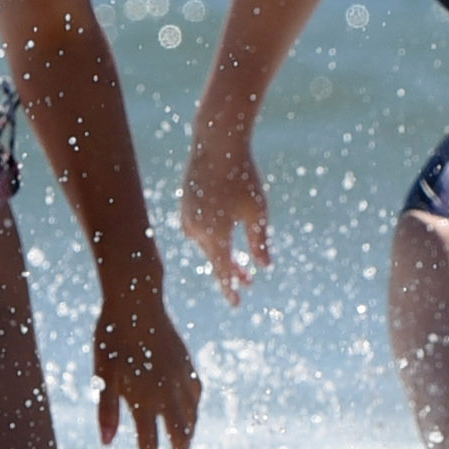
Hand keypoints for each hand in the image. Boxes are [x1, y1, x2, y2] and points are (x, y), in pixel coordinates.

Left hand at [93, 271, 201, 448]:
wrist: (137, 300)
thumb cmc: (111, 337)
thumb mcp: (102, 374)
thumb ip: (106, 409)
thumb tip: (106, 443)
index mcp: (144, 397)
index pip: (148, 445)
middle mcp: (168, 393)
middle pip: (180, 438)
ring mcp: (182, 379)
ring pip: (192, 419)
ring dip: (187, 441)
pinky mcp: (188, 366)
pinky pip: (196, 398)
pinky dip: (194, 414)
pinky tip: (189, 418)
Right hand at [177, 126, 270, 303]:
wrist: (216, 145)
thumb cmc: (242, 177)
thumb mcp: (258, 212)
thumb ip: (259, 241)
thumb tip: (263, 266)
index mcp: (215, 235)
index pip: (222, 271)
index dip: (230, 288)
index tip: (237, 303)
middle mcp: (196, 230)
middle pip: (215, 259)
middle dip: (232, 271)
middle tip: (249, 282)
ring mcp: (187, 218)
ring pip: (207, 245)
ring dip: (222, 253)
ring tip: (240, 264)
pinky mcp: (185, 207)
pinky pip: (199, 231)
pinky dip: (213, 237)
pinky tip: (224, 237)